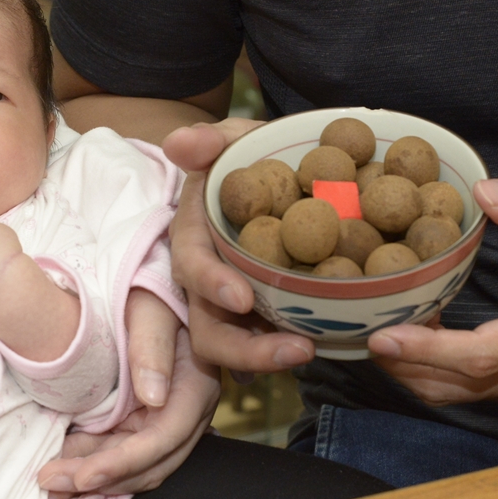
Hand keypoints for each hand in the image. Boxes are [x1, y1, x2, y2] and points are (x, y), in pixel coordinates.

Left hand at [37, 309, 220, 498]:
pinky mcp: (146, 421)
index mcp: (195, 387)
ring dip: (94, 479)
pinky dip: (94, 464)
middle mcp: (186, 412)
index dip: (124, 463)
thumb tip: (153, 397)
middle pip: (149, 464)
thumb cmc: (149, 291)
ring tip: (50, 483)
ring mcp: (167, 420)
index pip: (163, 439)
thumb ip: (152, 346)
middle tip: (51, 482)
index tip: (84, 477)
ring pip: (135, 467)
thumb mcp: (151, 309)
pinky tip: (64, 466)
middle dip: (100, 480)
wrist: (147, 287)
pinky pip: (123, 454)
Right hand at [162, 120, 316, 372]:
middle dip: (245, 349)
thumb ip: (210, 140)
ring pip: (236, 347)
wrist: (277, 178)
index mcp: (195, 237)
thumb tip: (178, 142)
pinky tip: (318, 355)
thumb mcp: (233, 140)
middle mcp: (208, 279)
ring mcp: (235, 303)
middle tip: (296, 350)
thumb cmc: (250, 159)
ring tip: (310, 354)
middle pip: (209, 328)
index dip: (211, 283)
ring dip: (268, 358)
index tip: (242, 297)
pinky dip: (285, 355)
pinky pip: (269, 344)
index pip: (192, 265)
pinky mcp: (265, 315)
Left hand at [368, 179, 497, 404]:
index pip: (482, 356)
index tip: (384, 337)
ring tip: (376, 341)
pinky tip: (411, 343)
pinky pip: (472, 390)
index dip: (429, 351)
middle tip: (361, 337)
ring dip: (415, 374)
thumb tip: (485, 190)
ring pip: (462, 394)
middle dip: (406, 366)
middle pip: (462, 383)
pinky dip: (434, 373)